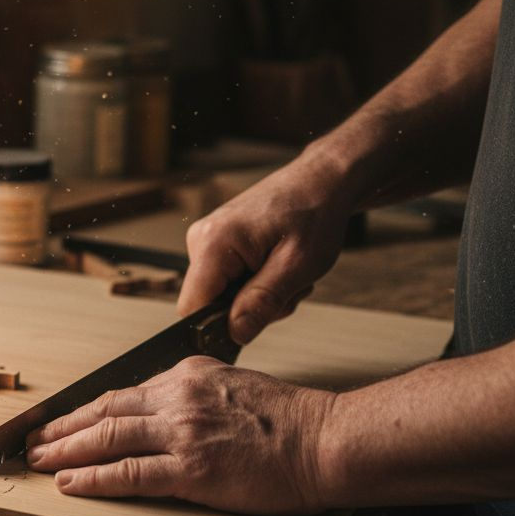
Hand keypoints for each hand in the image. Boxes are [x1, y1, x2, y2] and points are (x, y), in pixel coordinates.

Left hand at [25, 357, 336, 515]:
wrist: (326, 440)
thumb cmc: (289, 419)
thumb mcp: (233, 385)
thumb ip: (193, 393)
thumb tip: (159, 407)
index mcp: (187, 375)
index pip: (121, 392)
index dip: (84, 410)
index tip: (60, 421)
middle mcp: (178, 398)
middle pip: (104, 411)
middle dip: (62, 429)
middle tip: (32, 442)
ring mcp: (183, 433)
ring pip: (108, 438)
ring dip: (66, 451)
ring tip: (39, 462)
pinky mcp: (193, 470)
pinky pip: (130, 475)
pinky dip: (94, 479)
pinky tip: (71, 484)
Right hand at [178, 159, 354, 344]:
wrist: (323, 181)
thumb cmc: (315, 214)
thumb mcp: (297, 266)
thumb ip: (262, 302)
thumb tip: (235, 334)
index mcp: (213, 243)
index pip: (192, 308)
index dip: (220, 325)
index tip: (257, 318)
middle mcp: (200, 239)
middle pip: (209, 303)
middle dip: (249, 308)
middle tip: (287, 288)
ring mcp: (207, 239)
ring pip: (221, 295)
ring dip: (258, 296)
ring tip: (287, 273)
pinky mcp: (217, 242)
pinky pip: (227, 280)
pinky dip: (256, 283)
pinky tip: (277, 266)